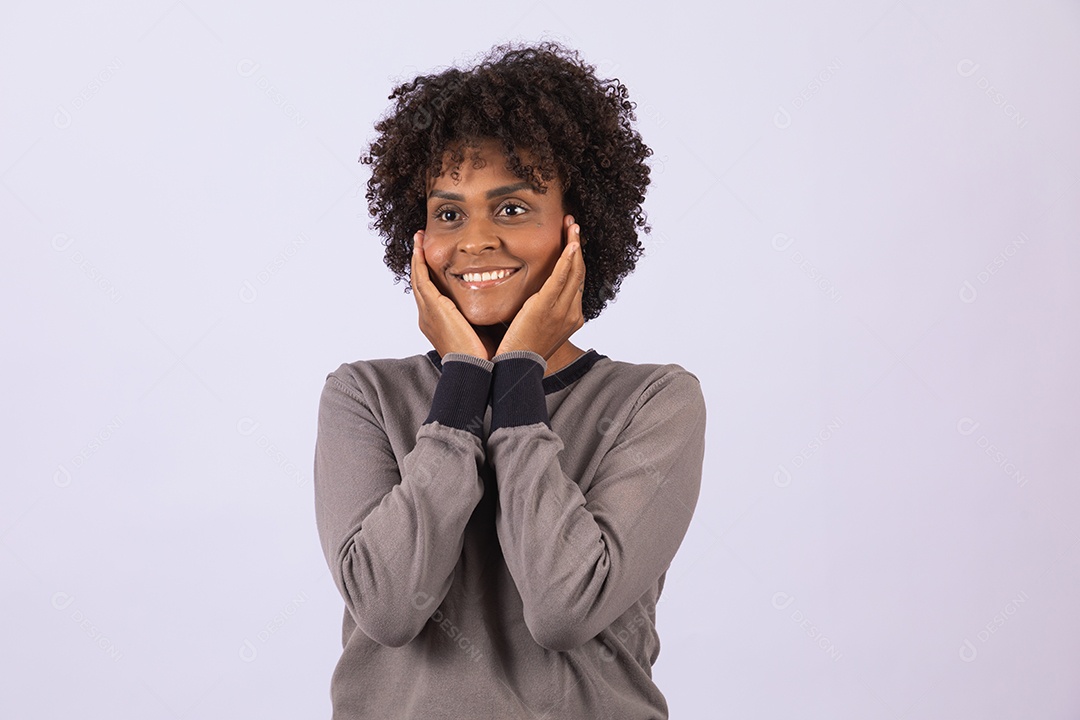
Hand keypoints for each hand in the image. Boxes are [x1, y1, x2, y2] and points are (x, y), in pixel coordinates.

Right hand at [410, 230, 488, 359]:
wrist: (476, 369)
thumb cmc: (483, 357)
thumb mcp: (480, 331)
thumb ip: (482, 316)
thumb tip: (497, 306)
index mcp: (437, 324)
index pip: (431, 294)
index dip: (431, 276)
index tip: (434, 261)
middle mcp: (428, 317)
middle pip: (420, 284)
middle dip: (420, 263)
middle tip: (420, 243)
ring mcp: (428, 312)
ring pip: (418, 278)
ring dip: (418, 257)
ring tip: (418, 239)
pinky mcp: (433, 307)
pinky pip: (421, 279)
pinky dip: (420, 262)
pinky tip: (421, 248)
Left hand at [495, 216, 585, 359]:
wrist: (515, 368)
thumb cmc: (519, 350)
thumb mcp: (535, 326)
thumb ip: (536, 309)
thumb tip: (527, 296)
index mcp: (570, 318)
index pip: (576, 282)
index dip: (576, 259)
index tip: (572, 241)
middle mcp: (571, 313)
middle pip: (579, 272)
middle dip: (577, 245)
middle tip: (573, 225)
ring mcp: (562, 311)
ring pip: (574, 271)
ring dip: (574, 245)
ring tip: (572, 226)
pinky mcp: (547, 308)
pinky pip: (561, 279)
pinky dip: (568, 260)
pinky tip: (570, 244)